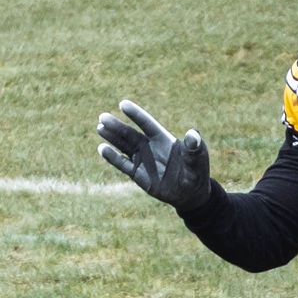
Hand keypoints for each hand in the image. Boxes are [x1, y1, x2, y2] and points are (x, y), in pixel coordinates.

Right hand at [96, 99, 211, 211]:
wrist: (190, 194)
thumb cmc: (196, 172)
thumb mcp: (198, 159)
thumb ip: (194, 148)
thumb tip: (193, 134)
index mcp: (163, 138)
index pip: (147, 124)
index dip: (136, 114)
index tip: (123, 104)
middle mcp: (150, 146)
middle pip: (130, 134)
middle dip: (117, 125)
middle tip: (102, 117)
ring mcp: (142, 159)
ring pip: (123, 145)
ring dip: (111, 137)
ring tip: (100, 127)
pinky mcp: (137, 173)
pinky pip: (123, 164)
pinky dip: (112, 157)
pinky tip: (102, 148)